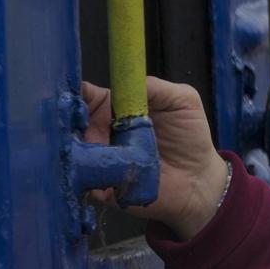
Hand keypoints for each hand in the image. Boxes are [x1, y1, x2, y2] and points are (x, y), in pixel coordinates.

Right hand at [80, 77, 227, 239]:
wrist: (198, 181)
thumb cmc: (190, 136)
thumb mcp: (181, 100)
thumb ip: (154, 87)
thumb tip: (123, 82)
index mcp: (117, 108)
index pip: (88, 96)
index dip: (77, 93)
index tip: (72, 94)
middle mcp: (103, 132)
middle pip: (74, 123)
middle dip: (70, 121)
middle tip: (76, 124)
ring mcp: (100, 159)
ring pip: (74, 150)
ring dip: (76, 147)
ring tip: (91, 146)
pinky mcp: (102, 186)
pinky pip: (83, 180)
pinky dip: (83, 174)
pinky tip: (91, 170)